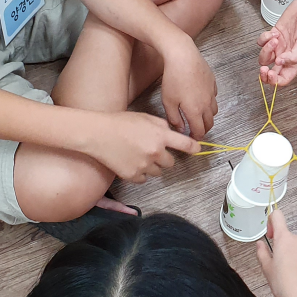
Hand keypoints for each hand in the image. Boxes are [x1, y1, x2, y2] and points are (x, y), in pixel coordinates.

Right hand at [84, 111, 198, 182]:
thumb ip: (162, 126)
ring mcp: (144, 165)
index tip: (198, 150)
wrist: (98, 134)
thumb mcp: (145, 117)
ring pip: (158, 172)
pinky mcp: (133, 175)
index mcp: (160, 135)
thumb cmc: (120, 123)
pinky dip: (140, 173)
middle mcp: (155, 152)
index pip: (185, 144)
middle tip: (152, 151)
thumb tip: (171, 133)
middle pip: (171, 163)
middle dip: (164, 158)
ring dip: (152, 166)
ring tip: (138, 155)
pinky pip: (144, 179)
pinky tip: (130, 162)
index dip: (194, 148)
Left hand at [158, 38, 218, 138]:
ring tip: (198, 114)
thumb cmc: (173, 78)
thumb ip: (174, 118)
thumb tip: (180, 128)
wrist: (183, 57)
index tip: (191, 138)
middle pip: (210, 123)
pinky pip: (214, 96)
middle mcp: (207, 104)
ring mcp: (211, 93)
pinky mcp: (213, 83)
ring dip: (208, 116)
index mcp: (195, 111)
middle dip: (203, 129)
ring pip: (214, 111)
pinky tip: (200, 97)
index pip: (199, 131)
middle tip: (195, 129)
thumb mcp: (168, 101)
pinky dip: (209, 101)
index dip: (195, 137)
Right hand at [256, 210, 296, 296]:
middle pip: (290, 236)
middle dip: (285, 246)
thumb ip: (262, 252)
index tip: (272, 234)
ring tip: (295, 271)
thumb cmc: (285, 285)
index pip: (277, 216)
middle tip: (282, 264)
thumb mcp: (267, 269)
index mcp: (284, 238)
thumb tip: (260, 244)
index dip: (272, 222)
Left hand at [258, 0, 296, 86]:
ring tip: (275, 39)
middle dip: (264, 72)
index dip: (274, 81)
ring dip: (266, 49)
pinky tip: (273, 33)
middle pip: (271, 70)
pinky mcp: (275, 34)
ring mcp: (280, 45)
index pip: (283, 78)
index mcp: (295, 61)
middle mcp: (287, 54)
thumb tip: (280, 63)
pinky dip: (265, 38)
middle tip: (264, 68)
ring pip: (265, 56)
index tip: (270, 74)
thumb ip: (294, 56)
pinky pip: (263, 41)